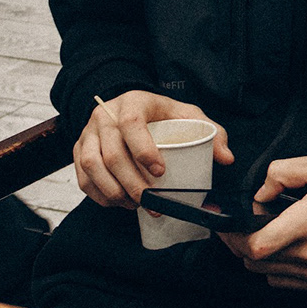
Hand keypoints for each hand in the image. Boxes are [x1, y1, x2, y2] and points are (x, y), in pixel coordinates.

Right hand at [71, 90, 232, 207]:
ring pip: (92, 167)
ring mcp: (88, 133)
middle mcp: (104, 116)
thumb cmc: (161, 113)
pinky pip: (83, 177)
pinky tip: (119, 203)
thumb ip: (210, 132)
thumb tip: (226, 158)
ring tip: (136, 205)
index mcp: (132, 102)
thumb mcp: (188, 114)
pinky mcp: (79, 150)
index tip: (161, 172)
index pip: (131, 124)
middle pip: (110, 153)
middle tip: (151, 201)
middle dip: (132, 183)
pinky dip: (100, 195)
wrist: (130, 107)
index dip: (143, 150)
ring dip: (114, 192)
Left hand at [219, 153, 306, 290]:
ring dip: (256, 255)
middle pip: (253, 260)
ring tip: (265, 233)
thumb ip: (283, 172)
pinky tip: (283, 248)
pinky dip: (274, 267)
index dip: (234, 234)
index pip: (256, 244)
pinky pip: (282, 282)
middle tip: (242, 224)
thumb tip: (260, 193)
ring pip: (264, 272)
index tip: (228, 221)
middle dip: (239, 242)